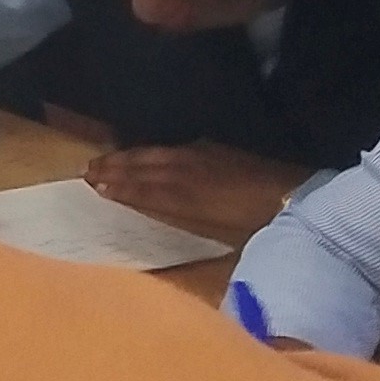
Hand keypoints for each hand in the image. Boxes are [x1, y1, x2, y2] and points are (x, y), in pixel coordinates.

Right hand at [88, 141, 300, 239]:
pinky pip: (173, 149)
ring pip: (155, 155)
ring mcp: (200, 158)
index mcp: (187, 195)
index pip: (146, 189)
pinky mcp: (213, 151)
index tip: (93, 186)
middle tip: (86, 169)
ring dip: (127, 157)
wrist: (293, 197)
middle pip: (144, 167)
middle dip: (114, 167)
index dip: (120, 187)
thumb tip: (162, 217)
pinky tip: (146, 152)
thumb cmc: (256, 223)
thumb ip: (187, 221)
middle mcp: (187, 172)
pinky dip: (153, 151)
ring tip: (105, 158)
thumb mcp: (220, 231)